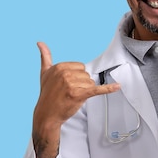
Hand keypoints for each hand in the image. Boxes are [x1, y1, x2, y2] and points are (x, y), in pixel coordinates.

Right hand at [32, 42, 119, 157]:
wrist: (46, 115)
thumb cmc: (47, 94)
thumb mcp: (44, 73)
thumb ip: (45, 56)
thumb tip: (40, 42)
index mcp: (60, 66)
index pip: (80, 67)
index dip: (76, 77)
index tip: (67, 84)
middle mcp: (65, 74)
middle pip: (86, 75)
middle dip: (81, 84)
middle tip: (69, 92)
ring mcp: (72, 84)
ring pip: (90, 83)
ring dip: (84, 91)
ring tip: (72, 97)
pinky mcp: (79, 95)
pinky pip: (97, 89)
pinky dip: (108, 89)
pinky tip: (117, 86)